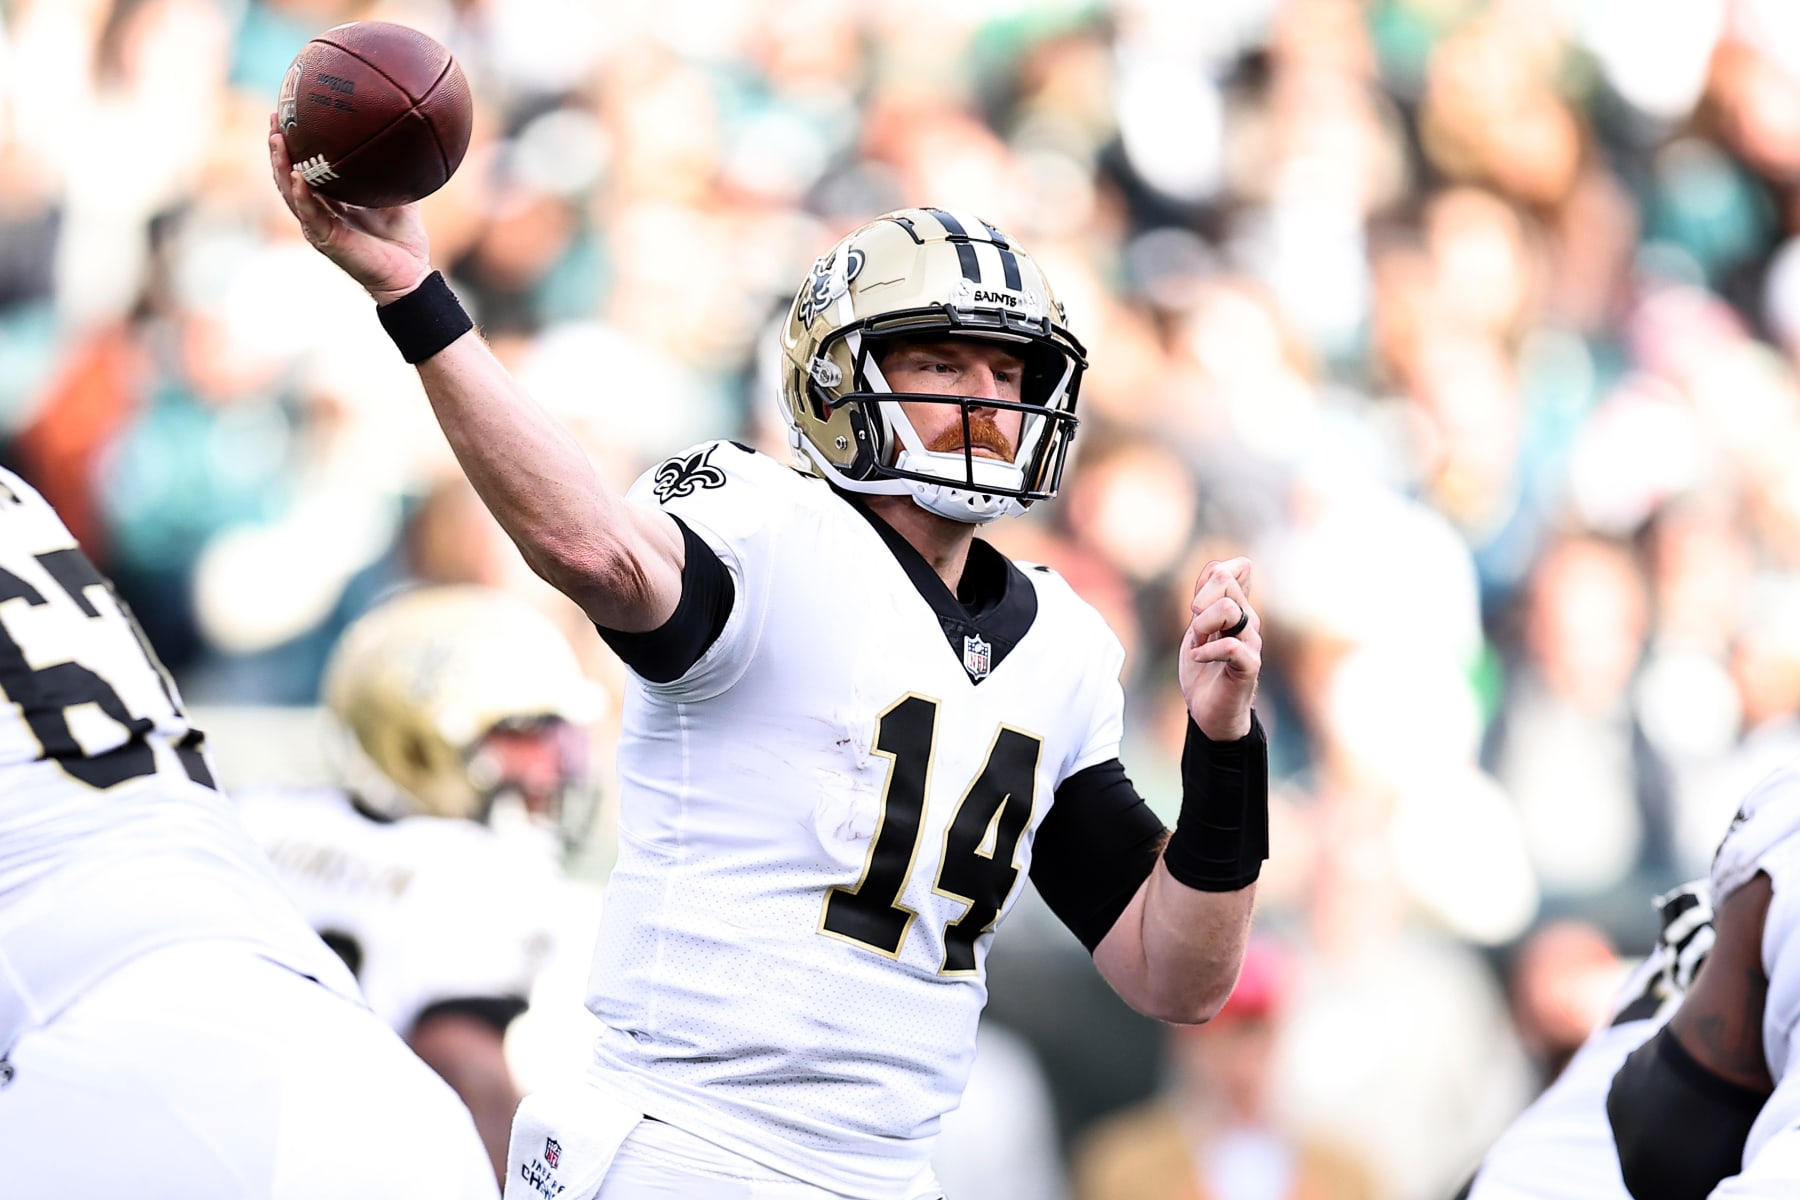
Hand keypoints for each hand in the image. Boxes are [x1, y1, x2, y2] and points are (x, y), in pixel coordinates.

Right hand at [267, 113, 431, 303]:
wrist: (411, 273)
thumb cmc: (403, 238)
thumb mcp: (399, 194)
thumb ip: (396, 169)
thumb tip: (408, 136)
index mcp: (330, 199)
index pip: (303, 165)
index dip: (294, 142)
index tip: (289, 113)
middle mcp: (318, 210)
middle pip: (287, 174)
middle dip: (277, 146)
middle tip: (273, 118)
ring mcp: (318, 225)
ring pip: (289, 192)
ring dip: (280, 165)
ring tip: (276, 140)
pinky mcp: (325, 240)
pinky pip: (309, 215)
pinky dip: (302, 195)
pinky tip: (298, 176)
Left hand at [1178, 557, 1260, 740]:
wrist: (1209, 712)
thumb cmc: (1204, 671)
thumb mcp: (1197, 629)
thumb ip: (1205, 600)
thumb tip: (1216, 567)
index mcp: (1238, 608)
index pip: (1238, 567)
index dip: (1212, 576)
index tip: (1198, 604)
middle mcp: (1249, 620)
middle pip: (1226, 580)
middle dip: (1200, 599)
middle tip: (1196, 628)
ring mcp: (1252, 642)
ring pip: (1230, 609)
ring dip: (1203, 625)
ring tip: (1198, 645)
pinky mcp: (1249, 666)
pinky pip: (1230, 645)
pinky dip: (1206, 651)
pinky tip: (1197, 658)